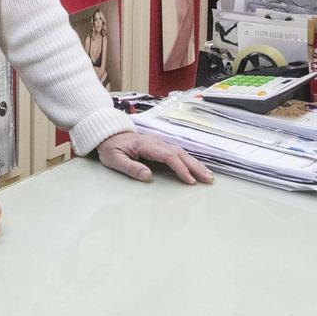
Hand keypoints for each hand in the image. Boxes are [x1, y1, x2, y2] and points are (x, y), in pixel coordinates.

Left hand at [94, 131, 212, 185]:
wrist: (108, 134)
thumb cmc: (111, 148)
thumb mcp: (114, 159)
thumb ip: (130, 167)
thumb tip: (148, 176)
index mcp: (146, 145)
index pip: (168, 156)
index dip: (180, 168)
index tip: (189, 181)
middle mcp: (156, 142)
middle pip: (180, 153)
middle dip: (195, 166)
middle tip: (208, 179)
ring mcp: (159, 142)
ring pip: (181, 152)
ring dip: (195, 164)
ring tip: (208, 176)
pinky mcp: (160, 146)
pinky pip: (178, 153)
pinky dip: (189, 161)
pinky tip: (196, 168)